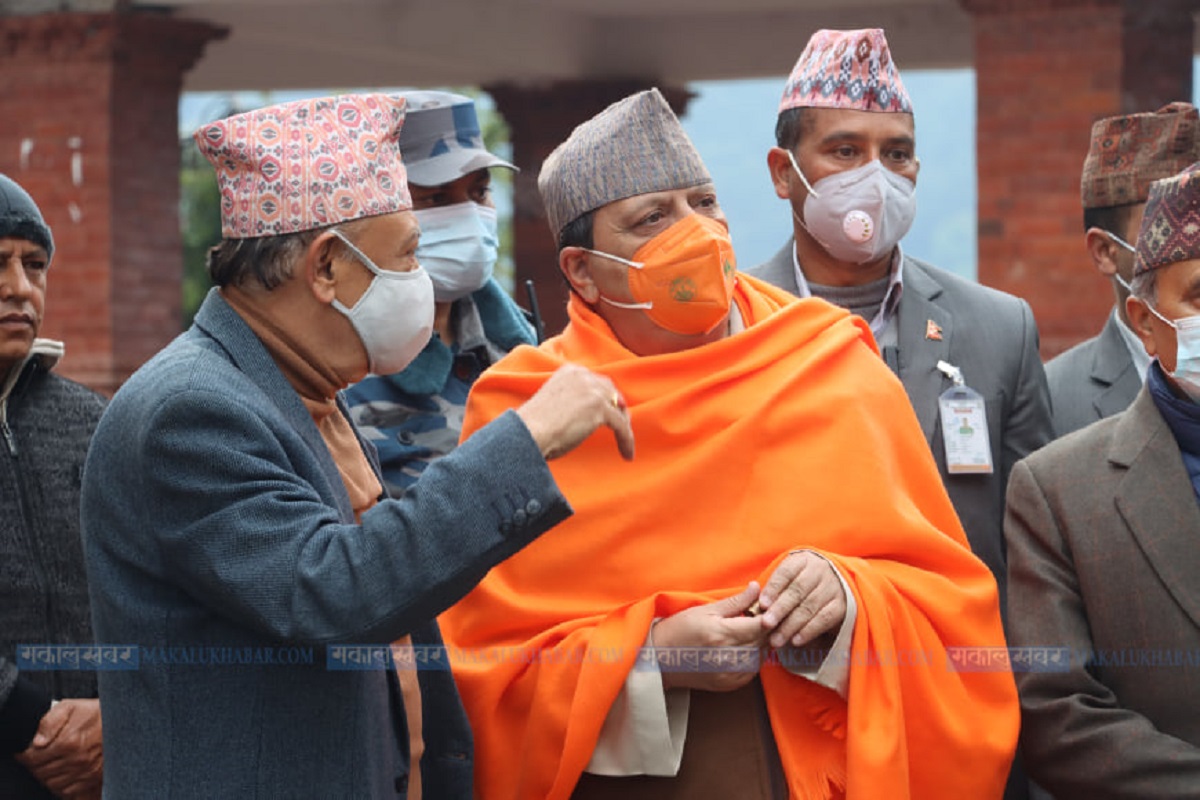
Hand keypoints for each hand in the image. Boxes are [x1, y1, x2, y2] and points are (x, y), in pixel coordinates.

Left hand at [15, 698, 102, 799]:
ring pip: (52, 784)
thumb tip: (36, 741)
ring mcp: (86, 771)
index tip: (25, 752)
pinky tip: (61, 774)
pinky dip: (60, 786)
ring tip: (48, 765)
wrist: (125, 720)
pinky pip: (68, 791)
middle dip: (34, 766)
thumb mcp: (71, 706)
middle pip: (41, 773)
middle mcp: (77, 760)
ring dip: (46, 776)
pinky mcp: (94, 778)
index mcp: (68, 743)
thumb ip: (50, 721)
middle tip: (36, 758)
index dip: (25, 756)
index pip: (33, 759)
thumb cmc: (98, 712)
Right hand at [515, 364, 634, 460]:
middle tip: (621, 425)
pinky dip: (626, 441)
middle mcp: (582, 376)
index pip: (596, 382)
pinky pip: (621, 426)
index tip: (609, 412)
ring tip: (626, 443)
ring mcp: (592, 390)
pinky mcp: (599, 408)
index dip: (605, 397)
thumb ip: (570, 402)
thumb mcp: (553, 404)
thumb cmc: (532, 427)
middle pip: (611, 391)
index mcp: (569, 372)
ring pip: (618, 409)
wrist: (527, 432)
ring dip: (624, 426)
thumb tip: (583, 417)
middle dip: (617, 408)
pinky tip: (627, 455)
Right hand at [651, 583, 766, 691]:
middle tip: (761, 617)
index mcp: (721, 634)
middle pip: (763, 641)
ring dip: (761, 643)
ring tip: (750, 632)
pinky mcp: (729, 685)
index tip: (767, 608)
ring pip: (761, 656)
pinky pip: (753, 670)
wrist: (660, 659)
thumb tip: (756, 587)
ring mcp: (729, 674)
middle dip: (766, 628)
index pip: (760, 625)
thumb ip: (735, 601)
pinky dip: (754, 658)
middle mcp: (728, 656)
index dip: (768, 615)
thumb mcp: (705, 610)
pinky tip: (744, 648)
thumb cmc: (679, 630)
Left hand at [757, 551, 846, 648]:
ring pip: (810, 607)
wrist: (838, 581)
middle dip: (780, 609)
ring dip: (791, 625)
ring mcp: (833, 587)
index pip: (786, 572)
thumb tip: (754, 603)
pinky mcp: (842, 605)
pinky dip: (809, 631)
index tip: (762, 604)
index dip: (773, 588)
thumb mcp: (791, 576)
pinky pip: (824, 619)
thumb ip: (775, 587)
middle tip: (766, 624)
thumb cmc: (803, 581)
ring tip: (776, 639)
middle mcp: (820, 571)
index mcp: (803, 560)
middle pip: (797, 591)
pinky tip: (796, 640)